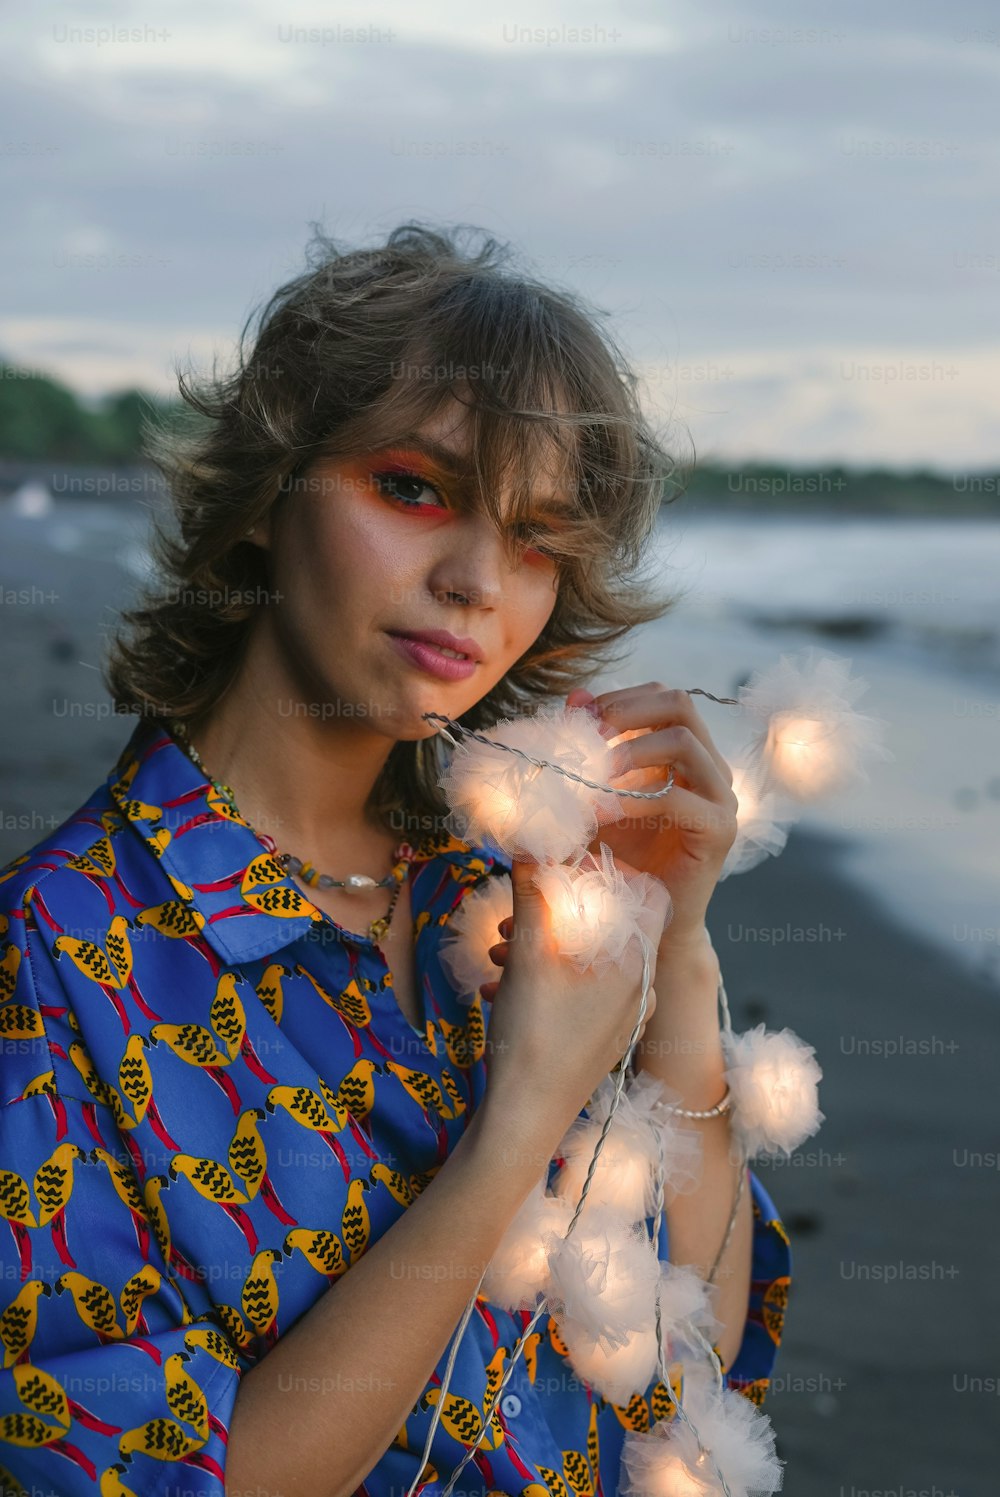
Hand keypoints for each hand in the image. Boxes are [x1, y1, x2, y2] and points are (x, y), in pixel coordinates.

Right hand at [479, 855, 667, 1136]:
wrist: (526, 1122)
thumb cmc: (534, 1037)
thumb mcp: (528, 955)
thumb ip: (533, 892)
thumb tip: (530, 839)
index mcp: (637, 964)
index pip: (648, 894)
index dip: (610, 871)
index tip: (568, 865)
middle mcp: (641, 989)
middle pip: (611, 923)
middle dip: (561, 908)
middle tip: (517, 910)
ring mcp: (623, 1017)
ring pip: (590, 957)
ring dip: (545, 943)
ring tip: (498, 949)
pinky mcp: (601, 1038)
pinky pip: (582, 989)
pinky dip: (547, 976)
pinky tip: (500, 985)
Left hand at [564, 682, 738, 949]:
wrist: (647, 922)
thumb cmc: (618, 856)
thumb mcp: (594, 794)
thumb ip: (589, 748)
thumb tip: (575, 695)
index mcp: (687, 751)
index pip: (661, 697)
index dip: (619, 698)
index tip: (577, 716)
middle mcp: (711, 767)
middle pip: (680, 704)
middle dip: (626, 710)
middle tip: (585, 734)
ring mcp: (721, 797)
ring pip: (684, 741)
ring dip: (629, 750)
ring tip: (590, 773)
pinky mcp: (719, 830)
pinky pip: (678, 797)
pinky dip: (632, 799)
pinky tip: (600, 812)